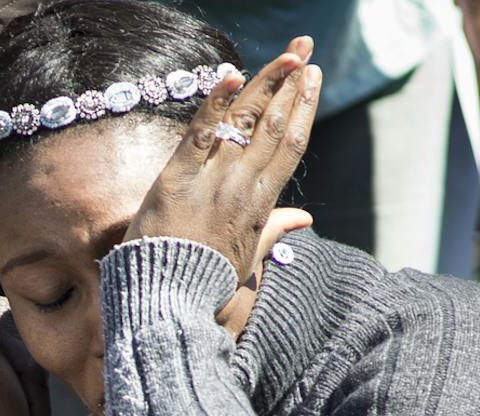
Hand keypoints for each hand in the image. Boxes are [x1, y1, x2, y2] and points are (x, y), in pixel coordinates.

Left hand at [124, 41, 320, 326]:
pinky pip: (200, 133)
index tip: (312, 80)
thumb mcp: (247, 259)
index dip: (303, 109)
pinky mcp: (177, 178)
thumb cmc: (205, 283)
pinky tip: (232, 73)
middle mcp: (243, 187)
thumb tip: (304, 219)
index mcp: (261, 204)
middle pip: (275, 126)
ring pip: (247, 122)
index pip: (291, 147)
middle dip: (293, 85)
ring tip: (287, 53)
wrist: (168, 301)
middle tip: (306, 51)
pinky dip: (216, 102)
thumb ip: (274, 230)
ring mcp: (212, 181)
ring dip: (268, 82)